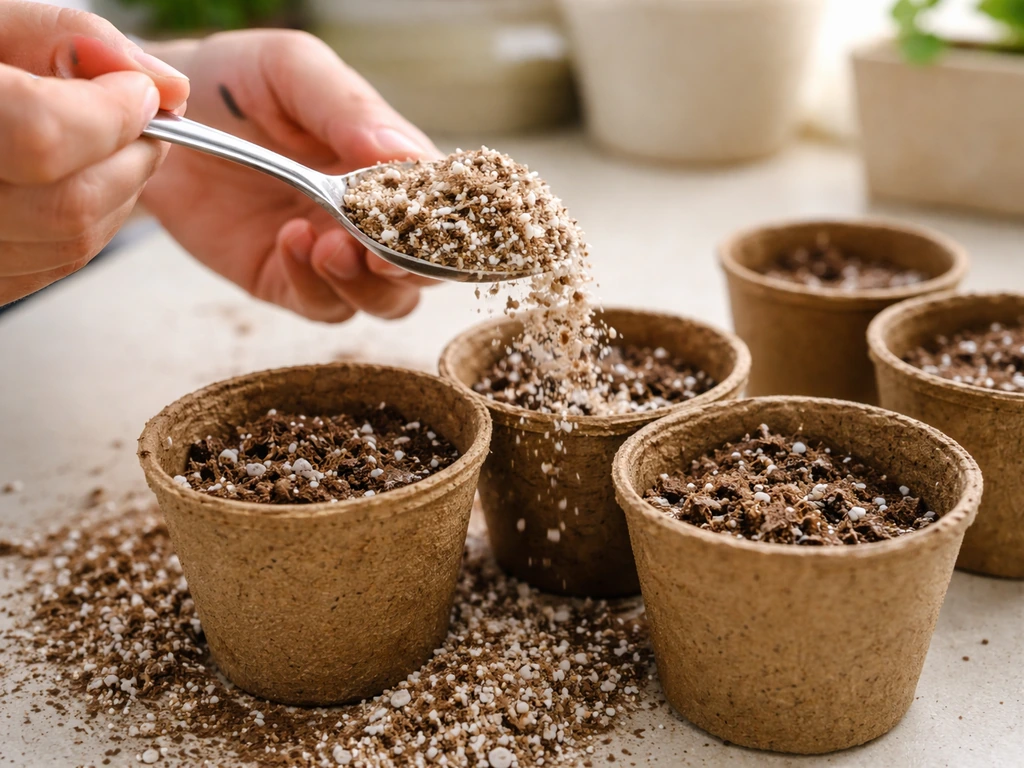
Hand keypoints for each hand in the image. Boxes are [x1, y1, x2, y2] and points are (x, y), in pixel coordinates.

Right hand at [0, 2, 188, 305]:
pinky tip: (78, 181)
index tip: (139, 93)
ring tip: (109, 146)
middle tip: (143, 123)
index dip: (109, 116)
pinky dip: (90, 223)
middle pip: (71, 201)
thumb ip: (77, 39)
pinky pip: (56, 266)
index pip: (42, 136)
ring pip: (72, 241)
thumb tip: (167, 87)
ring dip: (119, 193)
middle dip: (131, 158)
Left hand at [142, 31, 440, 322]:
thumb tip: (401, 154)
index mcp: (388, 163)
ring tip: (327, 246)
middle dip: (410, 270)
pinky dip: (314, 284)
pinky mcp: (289, 281)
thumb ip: (347, 107)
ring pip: (386, 301)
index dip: (440, 222)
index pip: (439, 204)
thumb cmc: (231, 82)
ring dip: (366, 285)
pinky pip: (323, 306)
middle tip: (378, 253)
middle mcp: (370, 215)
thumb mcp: (291, 71)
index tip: (419, 224)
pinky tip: (290, 241)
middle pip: (424, 268)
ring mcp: (333, 252)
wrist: (155, 118)